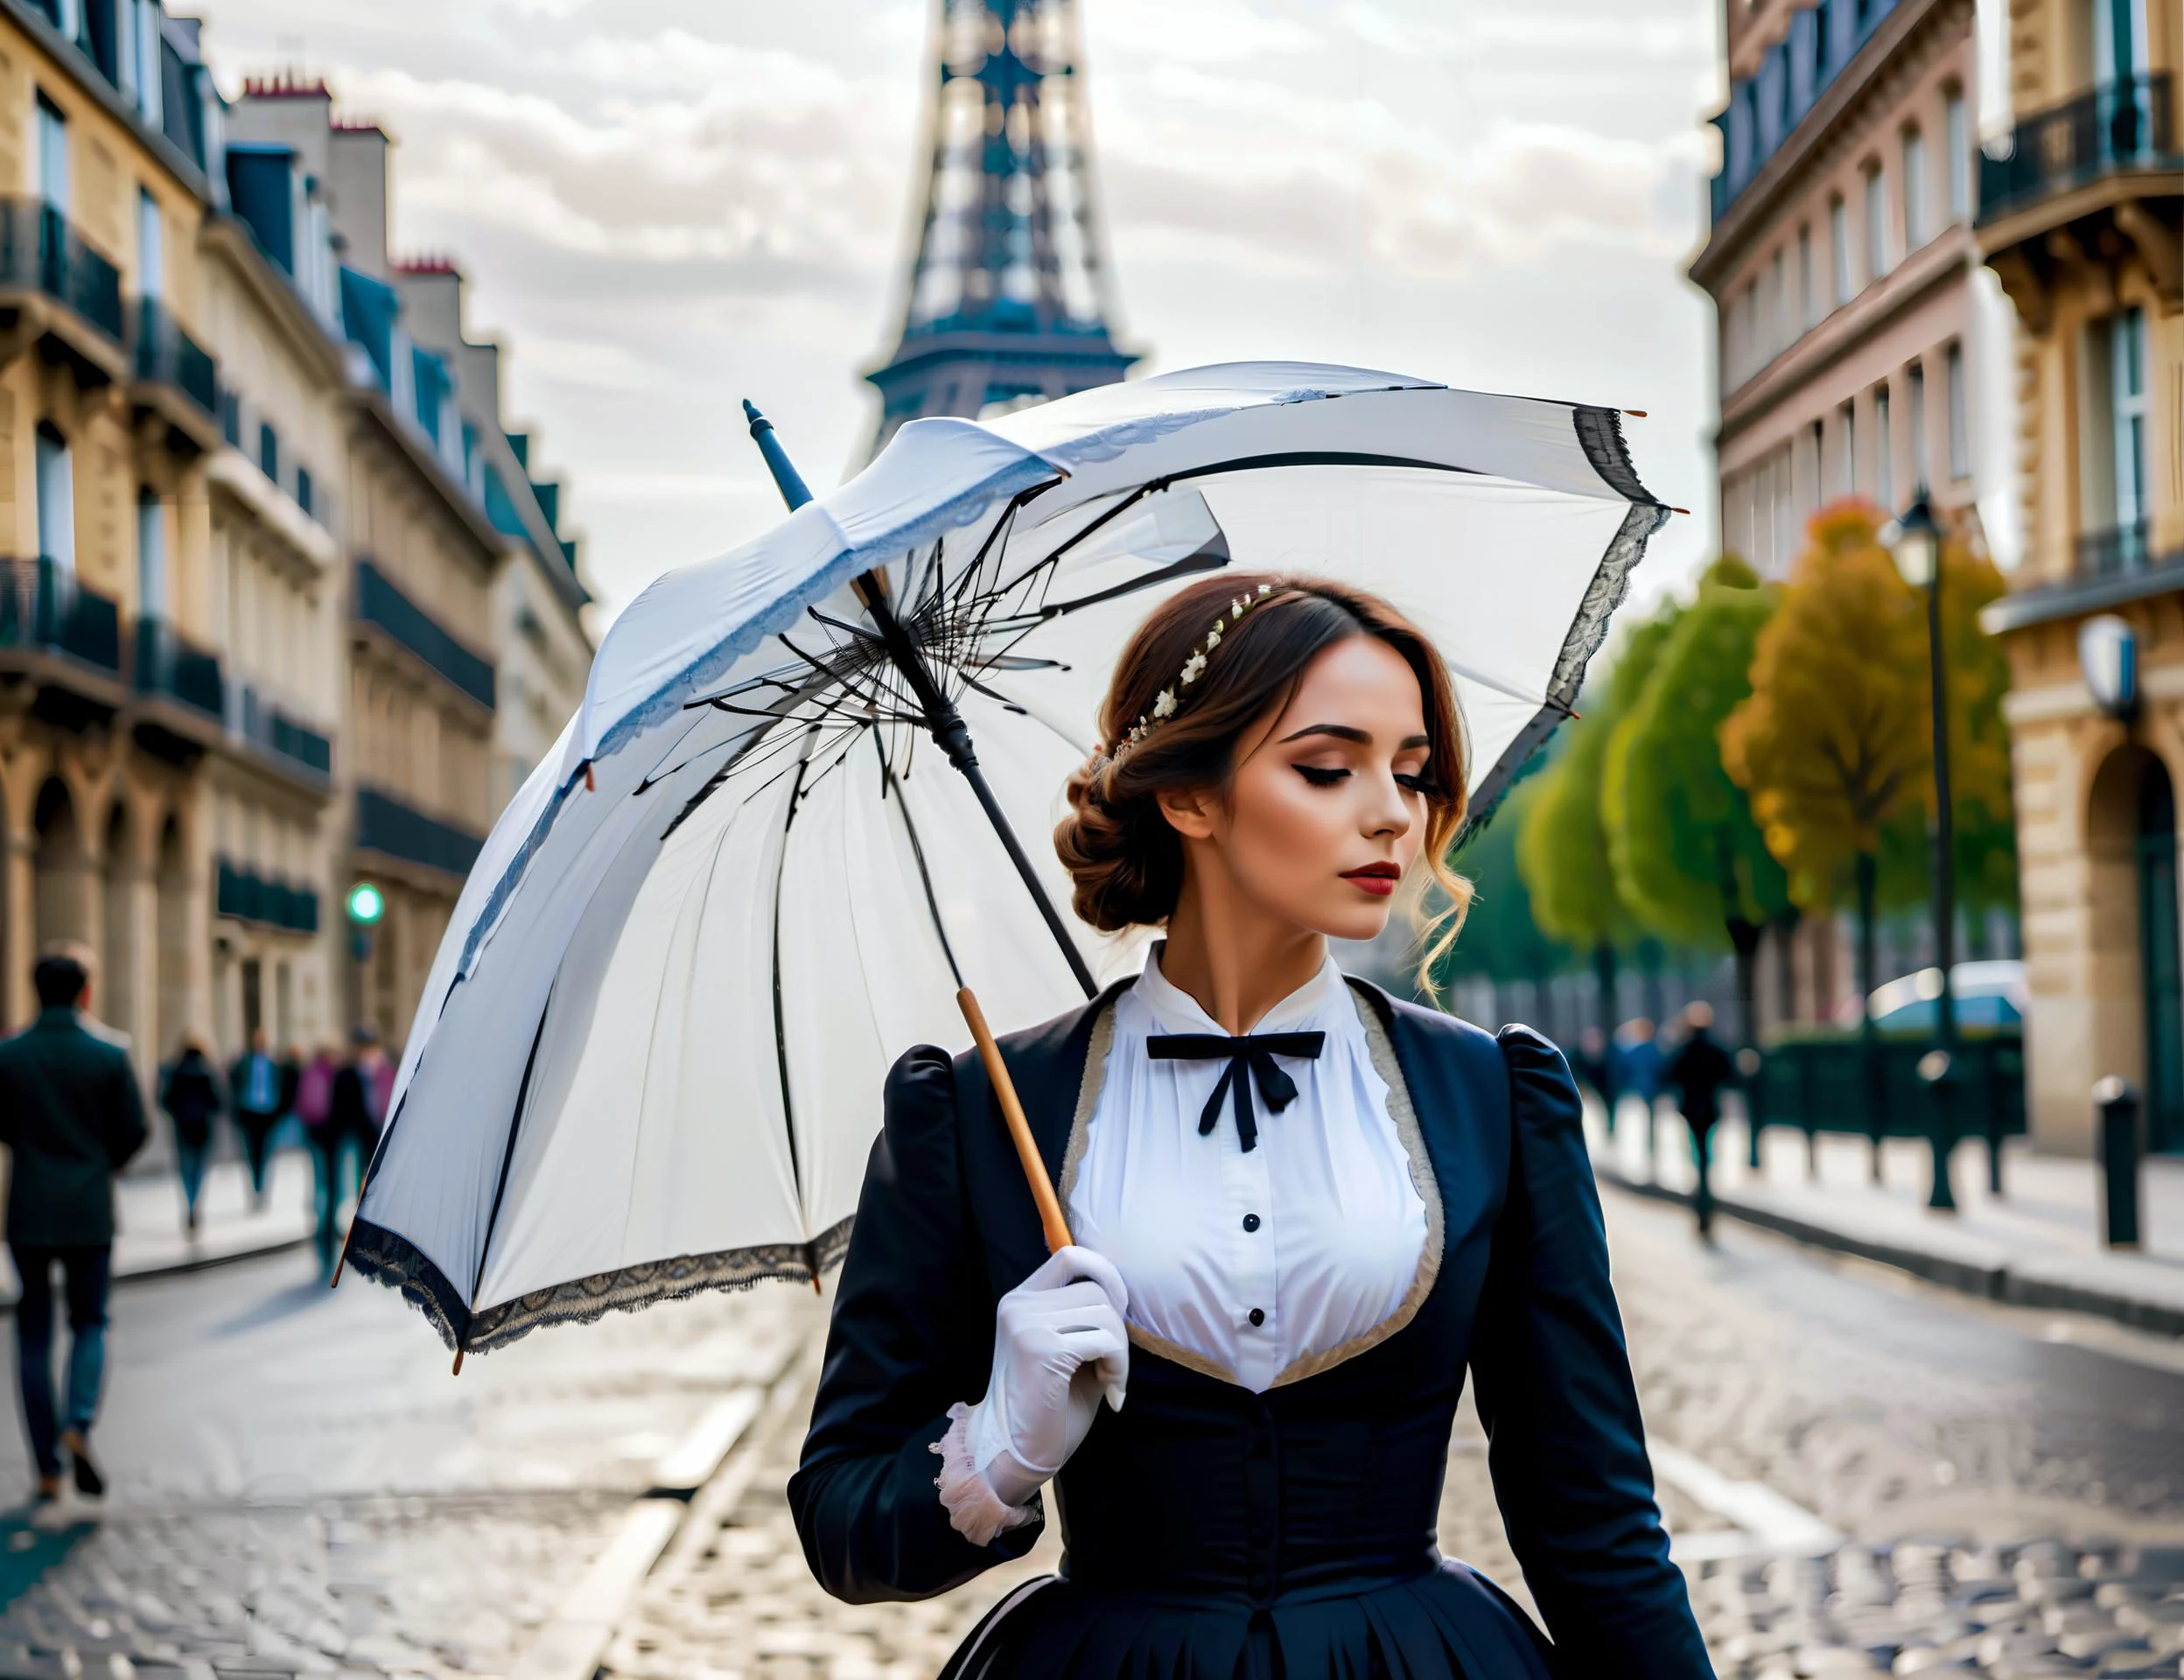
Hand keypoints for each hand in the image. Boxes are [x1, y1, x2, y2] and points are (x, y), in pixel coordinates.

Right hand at [967, 1245, 1128, 1505]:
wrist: (1015, 1457)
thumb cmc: (1049, 1409)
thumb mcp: (1067, 1349)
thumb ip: (1083, 1316)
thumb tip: (1123, 1291)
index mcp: (1021, 1299)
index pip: (1070, 1255)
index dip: (1105, 1275)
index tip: (1118, 1315)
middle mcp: (1018, 1304)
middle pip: (1096, 1288)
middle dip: (1119, 1328)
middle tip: (1113, 1368)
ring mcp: (1025, 1323)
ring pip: (1104, 1312)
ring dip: (1121, 1353)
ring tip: (1110, 1383)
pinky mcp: (1040, 1348)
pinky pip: (1105, 1340)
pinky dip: (1119, 1368)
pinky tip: (1111, 1396)